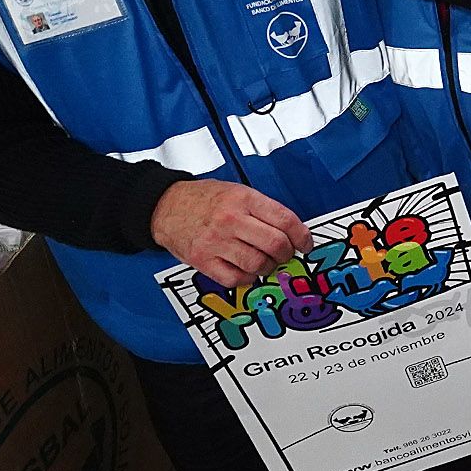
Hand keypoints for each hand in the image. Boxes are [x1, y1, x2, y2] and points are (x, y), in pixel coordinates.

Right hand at [151, 179, 311, 288]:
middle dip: (286, 254)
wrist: (165, 206)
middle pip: (275, 244)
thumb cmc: (203, 199)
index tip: (305, 244)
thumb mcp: (237, 192)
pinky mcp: (203, 260)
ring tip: (263, 261)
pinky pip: (236, 278)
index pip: (285, 220)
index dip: (302, 236)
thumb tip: (292, 232)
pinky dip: (247, 278)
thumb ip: (264, 210)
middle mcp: (230, 220)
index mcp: (243, 199)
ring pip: (258, 264)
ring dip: (267, 267)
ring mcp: (216, 242)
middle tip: (284, 254)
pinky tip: (245, 269)